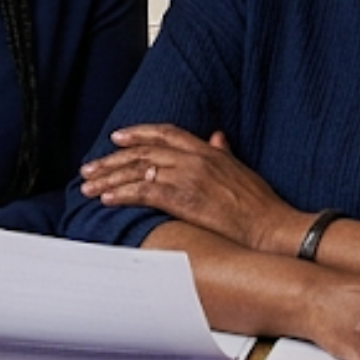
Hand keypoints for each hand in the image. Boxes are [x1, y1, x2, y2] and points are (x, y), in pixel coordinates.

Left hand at [79, 124, 303, 252]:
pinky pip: (144, 192)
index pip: (165, 133)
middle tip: (90, 167)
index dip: (138, 133)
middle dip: (112, 159)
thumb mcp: (241, 169)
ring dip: (109, 178)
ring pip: (137, 171)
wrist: (271, 227)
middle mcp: (194, 158)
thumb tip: (216, 136)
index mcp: (207, 150)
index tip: (116, 137)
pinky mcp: (183, 199)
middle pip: (143, 151)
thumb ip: (223, 152)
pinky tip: (106, 199)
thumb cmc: (260, 204)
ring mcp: (188, 177)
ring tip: (88, 186)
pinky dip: (121, 194)